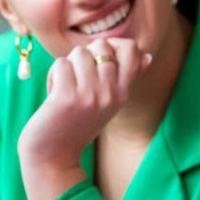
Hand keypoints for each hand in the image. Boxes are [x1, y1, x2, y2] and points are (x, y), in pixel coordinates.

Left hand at [16, 38, 151, 199]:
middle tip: (78, 77)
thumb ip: (125, 79)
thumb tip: (147, 57)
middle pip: (102, 45)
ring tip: (66, 87)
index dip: (113, 45)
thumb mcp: (108, 103)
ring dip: (67, 66)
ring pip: (79, 53)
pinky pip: (60, 64)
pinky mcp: (67, 97)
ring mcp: (90, 96)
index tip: (99, 58)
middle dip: (85, 55)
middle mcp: (110, 94)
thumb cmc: (78, 124)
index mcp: (123, 93)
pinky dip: (53, 76)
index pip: (131, 49)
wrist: (54, 155)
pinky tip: (54, 94)